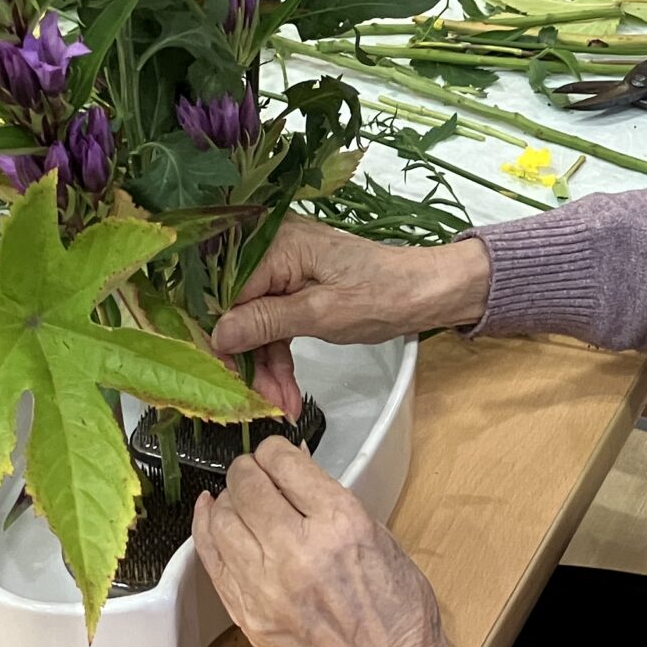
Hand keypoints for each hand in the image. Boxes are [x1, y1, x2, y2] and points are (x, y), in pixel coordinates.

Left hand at [193, 437, 466, 646]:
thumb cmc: (400, 613)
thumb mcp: (383, 541)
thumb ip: (338, 506)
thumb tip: (299, 477)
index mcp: (341, 524)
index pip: (286, 465)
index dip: (276, 449)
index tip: (276, 451)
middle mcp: (297, 550)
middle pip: (248, 486)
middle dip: (248, 468)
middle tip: (254, 470)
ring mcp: (266, 585)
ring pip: (222, 518)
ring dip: (228, 497)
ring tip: (236, 494)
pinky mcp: (247, 613)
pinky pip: (212, 558)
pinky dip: (207, 528)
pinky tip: (211, 513)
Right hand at [211, 220, 490, 420]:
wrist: (427, 291)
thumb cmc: (385, 293)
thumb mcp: (322, 313)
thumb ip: (267, 321)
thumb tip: (219, 334)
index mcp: (275, 244)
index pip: (227, 293)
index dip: (223, 338)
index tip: (226, 377)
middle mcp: (273, 249)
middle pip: (239, 310)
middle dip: (248, 359)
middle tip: (261, 399)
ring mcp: (284, 268)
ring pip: (256, 323)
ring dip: (265, 366)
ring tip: (280, 402)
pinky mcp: (296, 286)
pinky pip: (274, 323)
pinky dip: (279, 356)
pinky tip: (285, 388)